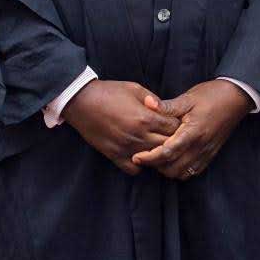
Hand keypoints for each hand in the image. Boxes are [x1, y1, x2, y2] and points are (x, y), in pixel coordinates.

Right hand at [63, 80, 180, 175]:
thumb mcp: (135, 89)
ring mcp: (127, 148)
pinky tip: (140, 155)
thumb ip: (154, 100)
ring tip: (158, 146)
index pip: (174, 128)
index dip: (178, 125)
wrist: (81, 101)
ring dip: (158, 154)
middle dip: (172, 140)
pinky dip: (140, 166)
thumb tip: (167, 110)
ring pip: (153, 160)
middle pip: (167, 145)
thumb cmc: (109, 92)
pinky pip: (134, 170)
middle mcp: (138, 135)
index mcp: (146, 117)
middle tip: (171, 136)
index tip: (176, 123)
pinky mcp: (114, 156)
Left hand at [131, 80, 253, 179]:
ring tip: (157, 157)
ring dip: (167, 169)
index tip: (136, 156)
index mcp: (193, 132)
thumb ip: (167, 106)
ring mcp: (206, 153)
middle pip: (172, 168)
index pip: (167, 152)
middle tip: (144, 155)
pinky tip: (173, 160)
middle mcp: (200, 147)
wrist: (236, 98)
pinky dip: (180, 170)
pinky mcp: (210, 155)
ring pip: (182, 173)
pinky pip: (192, 171)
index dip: (150, 157)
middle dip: (156, 165)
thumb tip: (147, 103)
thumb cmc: (211, 95)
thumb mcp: (188, 98)